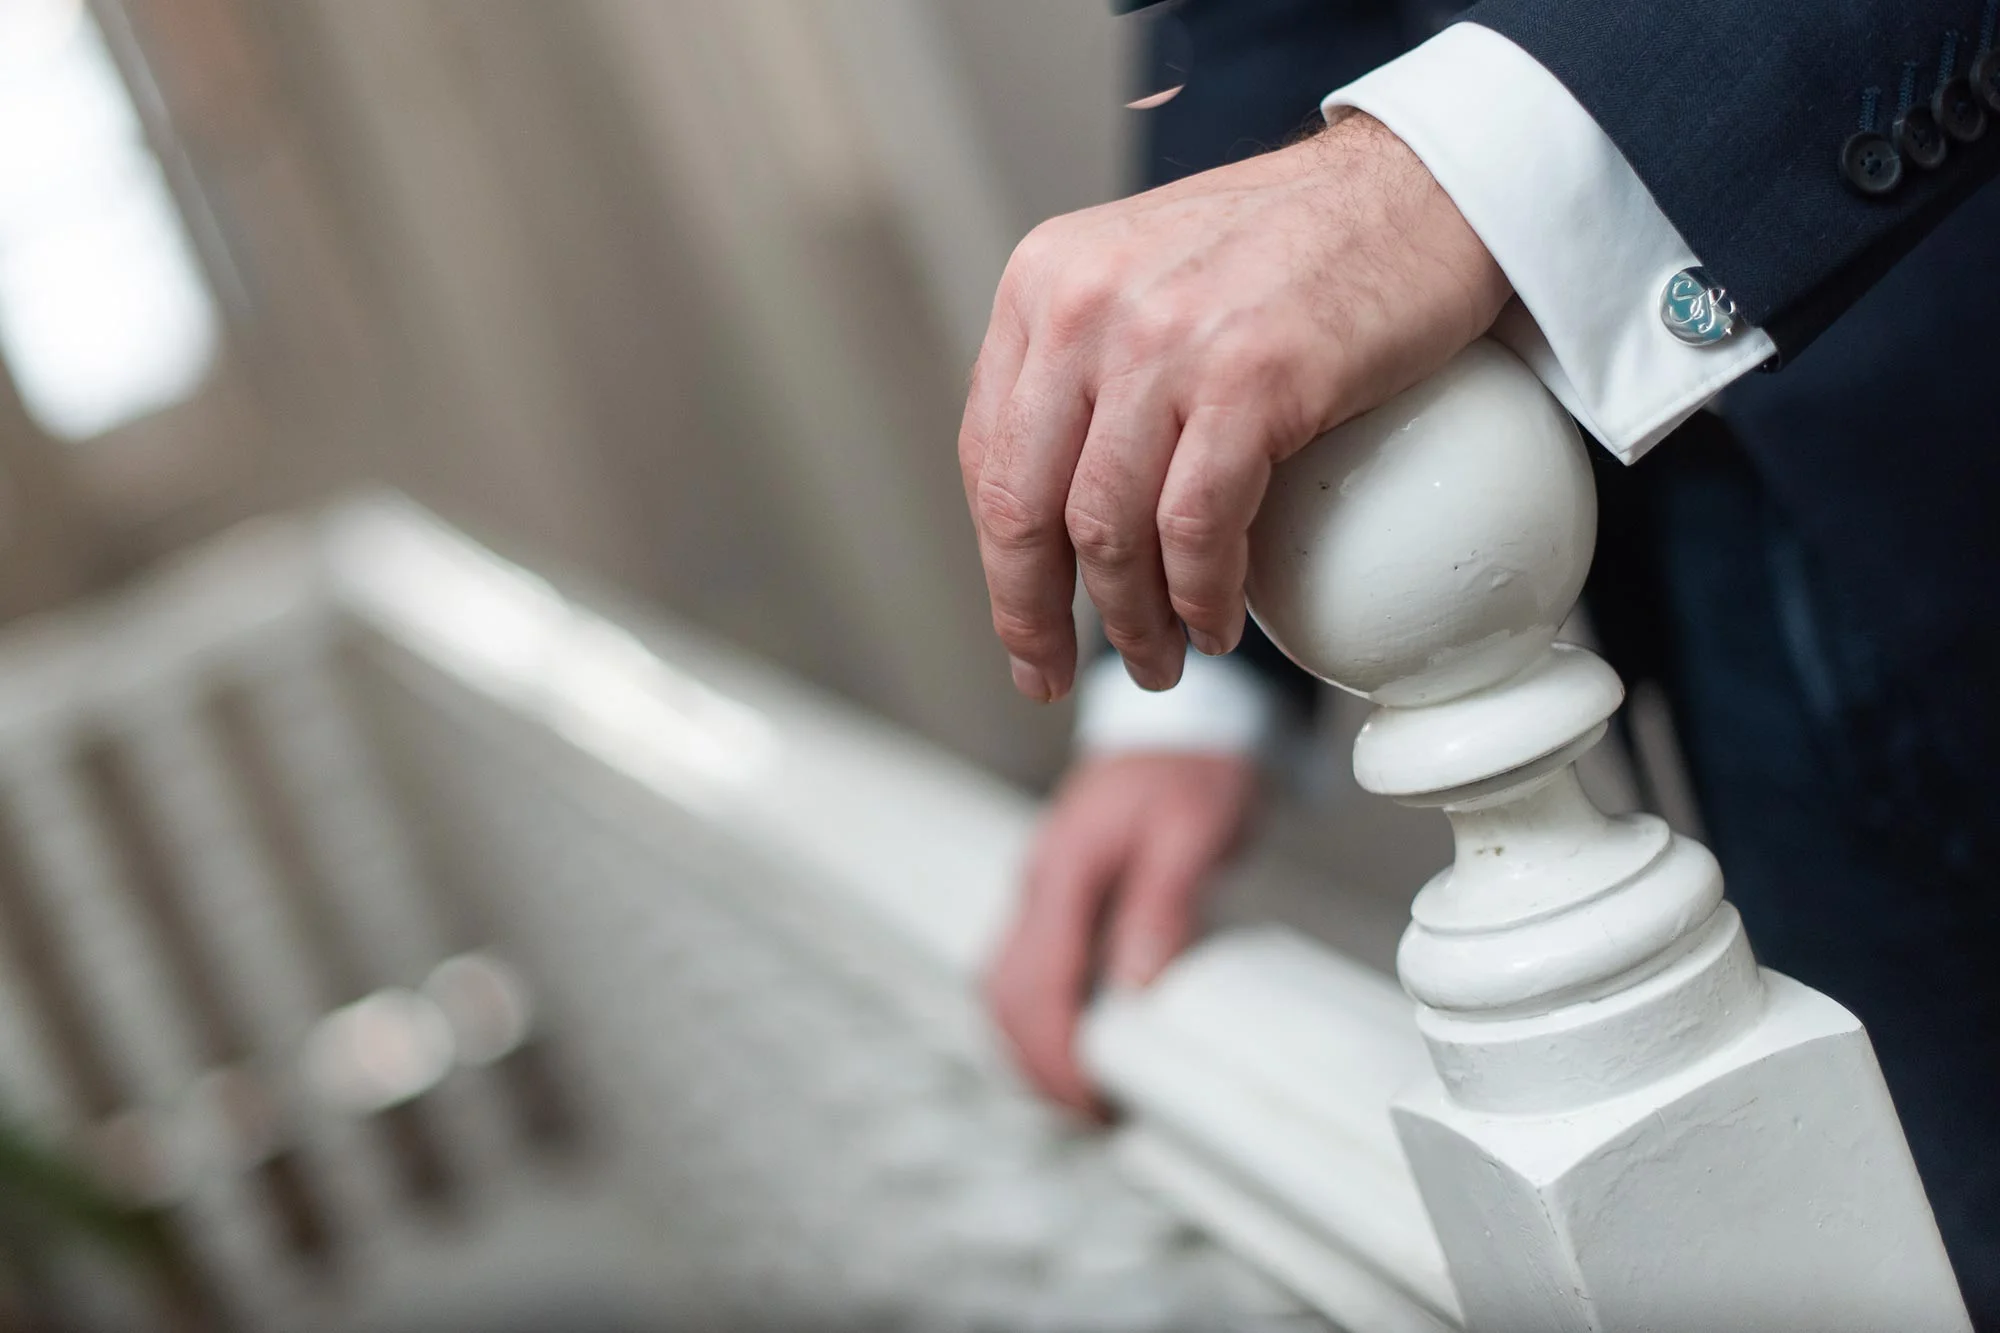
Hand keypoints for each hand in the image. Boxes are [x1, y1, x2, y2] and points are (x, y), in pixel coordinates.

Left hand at [959, 112, 1507, 700]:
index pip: (987, 456)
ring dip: (1130, 622)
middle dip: (1034, 616)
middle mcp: (1087, 306)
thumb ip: (1094, 363)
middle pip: (1026, 506)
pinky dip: (1201, 597)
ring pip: (1107, 531)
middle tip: (1055, 675)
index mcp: (1046, 284)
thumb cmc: (1305, 241)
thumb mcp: (1153, 275)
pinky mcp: (1252, 377)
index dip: (999, 565)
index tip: (1024, 628)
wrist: (1429, 187)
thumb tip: (1061, 497)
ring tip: (1160, 658)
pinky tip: (1216, 623)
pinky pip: (1197, 528)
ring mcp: (1166, 340)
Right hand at [985, 750, 1257, 1115]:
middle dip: (1036, 1065)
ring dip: (1030, 1048)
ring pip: (1001, 987)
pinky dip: (1037, 1021)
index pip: (1038, 980)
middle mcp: (1037, 881)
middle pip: (1003, 994)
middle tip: (1094, 1115)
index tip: (1093, 1101)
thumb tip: (1138, 987)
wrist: (1183, 726)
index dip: (1057, 1052)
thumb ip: (1164, 906)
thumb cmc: (1192, 773)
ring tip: (1087, 1096)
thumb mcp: (1194, 832)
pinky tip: (1076, 1048)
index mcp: (1065, 866)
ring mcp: (1037, 891)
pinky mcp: (1050, 901)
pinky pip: (1022, 972)